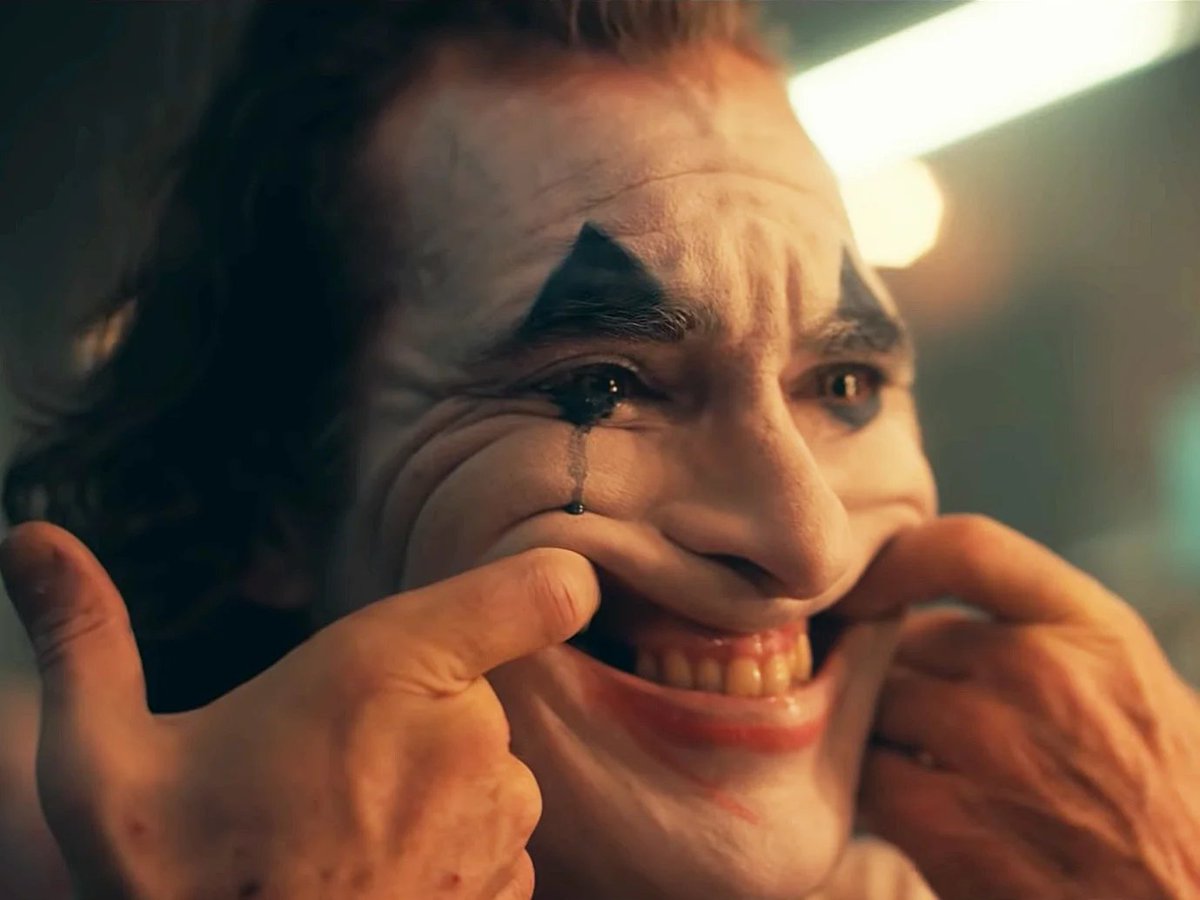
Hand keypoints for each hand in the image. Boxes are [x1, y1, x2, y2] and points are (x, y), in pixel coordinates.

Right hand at [0, 521, 598, 899]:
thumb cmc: (172, 881)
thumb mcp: (101, 757)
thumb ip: (85, 637)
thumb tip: (31, 539)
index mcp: (388, 670)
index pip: (538, 591)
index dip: (548, 584)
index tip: (543, 590)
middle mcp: (468, 740)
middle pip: (474, 686)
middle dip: (415, 713)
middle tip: (322, 772)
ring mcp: (498, 824)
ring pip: (487, 765)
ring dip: (434, 785)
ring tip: (338, 835)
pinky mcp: (507, 892)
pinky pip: (496, 838)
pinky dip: (451, 847)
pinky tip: (372, 877)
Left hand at [851, 515, 1199, 899]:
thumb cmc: (1164, 800)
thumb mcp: (1127, 682)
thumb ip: (1036, 631)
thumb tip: (919, 611)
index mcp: (1094, 629)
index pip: (966, 548)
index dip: (897, 558)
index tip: (864, 583)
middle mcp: (1042, 675)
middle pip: (902, 639)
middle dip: (889, 670)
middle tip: (900, 708)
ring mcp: (993, 748)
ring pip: (871, 704)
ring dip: (873, 729)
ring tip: (910, 759)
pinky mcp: (948, 825)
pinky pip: (862, 774)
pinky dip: (868, 787)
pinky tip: (905, 805)